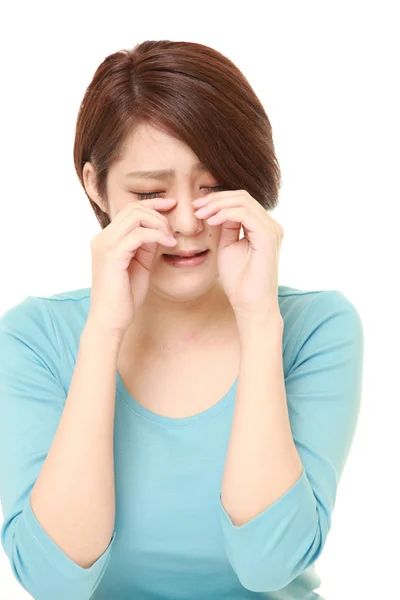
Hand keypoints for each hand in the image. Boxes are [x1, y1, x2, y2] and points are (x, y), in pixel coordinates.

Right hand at [89, 197, 177, 336]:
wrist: (110, 321)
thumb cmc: (125, 297)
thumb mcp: (140, 265)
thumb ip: (146, 246)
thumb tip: (160, 230)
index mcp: (107, 239)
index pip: (129, 210)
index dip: (153, 204)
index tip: (173, 205)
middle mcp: (102, 238)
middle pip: (133, 209)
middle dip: (158, 213)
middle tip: (174, 228)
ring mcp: (105, 245)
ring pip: (136, 217)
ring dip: (159, 224)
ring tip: (171, 239)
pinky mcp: (112, 256)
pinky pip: (138, 234)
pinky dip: (157, 236)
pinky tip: (169, 245)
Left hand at [193, 189, 283, 320]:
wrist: (250, 305)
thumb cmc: (239, 282)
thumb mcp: (228, 247)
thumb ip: (226, 228)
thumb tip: (216, 209)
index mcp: (263, 228)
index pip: (242, 201)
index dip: (218, 199)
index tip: (197, 207)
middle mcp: (271, 226)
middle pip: (242, 196)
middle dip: (215, 199)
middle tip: (196, 207)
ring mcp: (271, 230)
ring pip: (243, 201)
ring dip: (217, 205)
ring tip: (200, 214)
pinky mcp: (268, 237)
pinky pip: (245, 214)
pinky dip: (225, 214)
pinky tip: (211, 221)